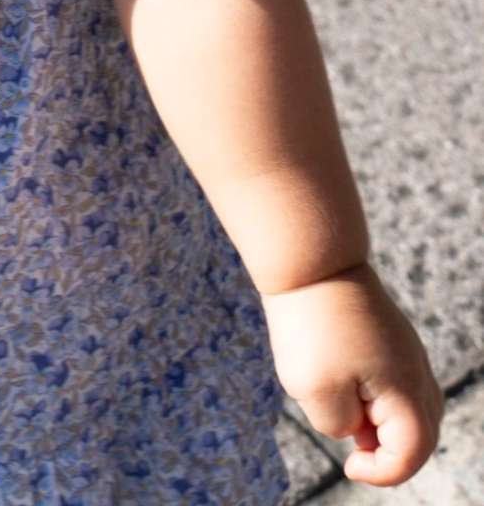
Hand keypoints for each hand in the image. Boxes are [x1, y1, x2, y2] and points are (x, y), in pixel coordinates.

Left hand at [262, 263, 442, 486]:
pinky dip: (374, 395)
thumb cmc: (310, 324)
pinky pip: (393, 379)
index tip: (348, 464)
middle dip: (389, 451)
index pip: (412, 454)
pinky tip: (340, 381)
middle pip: (422, 433)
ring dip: (381, 422)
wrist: (309, 257)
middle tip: (352, 447)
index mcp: (406, 389)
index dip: (382, 473)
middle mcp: (415, 369)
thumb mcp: (315, 391)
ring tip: (343, 411)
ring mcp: (403, 347)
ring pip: (409, 405)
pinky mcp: (386, 332)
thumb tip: (351, 423)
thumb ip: (339, 424)